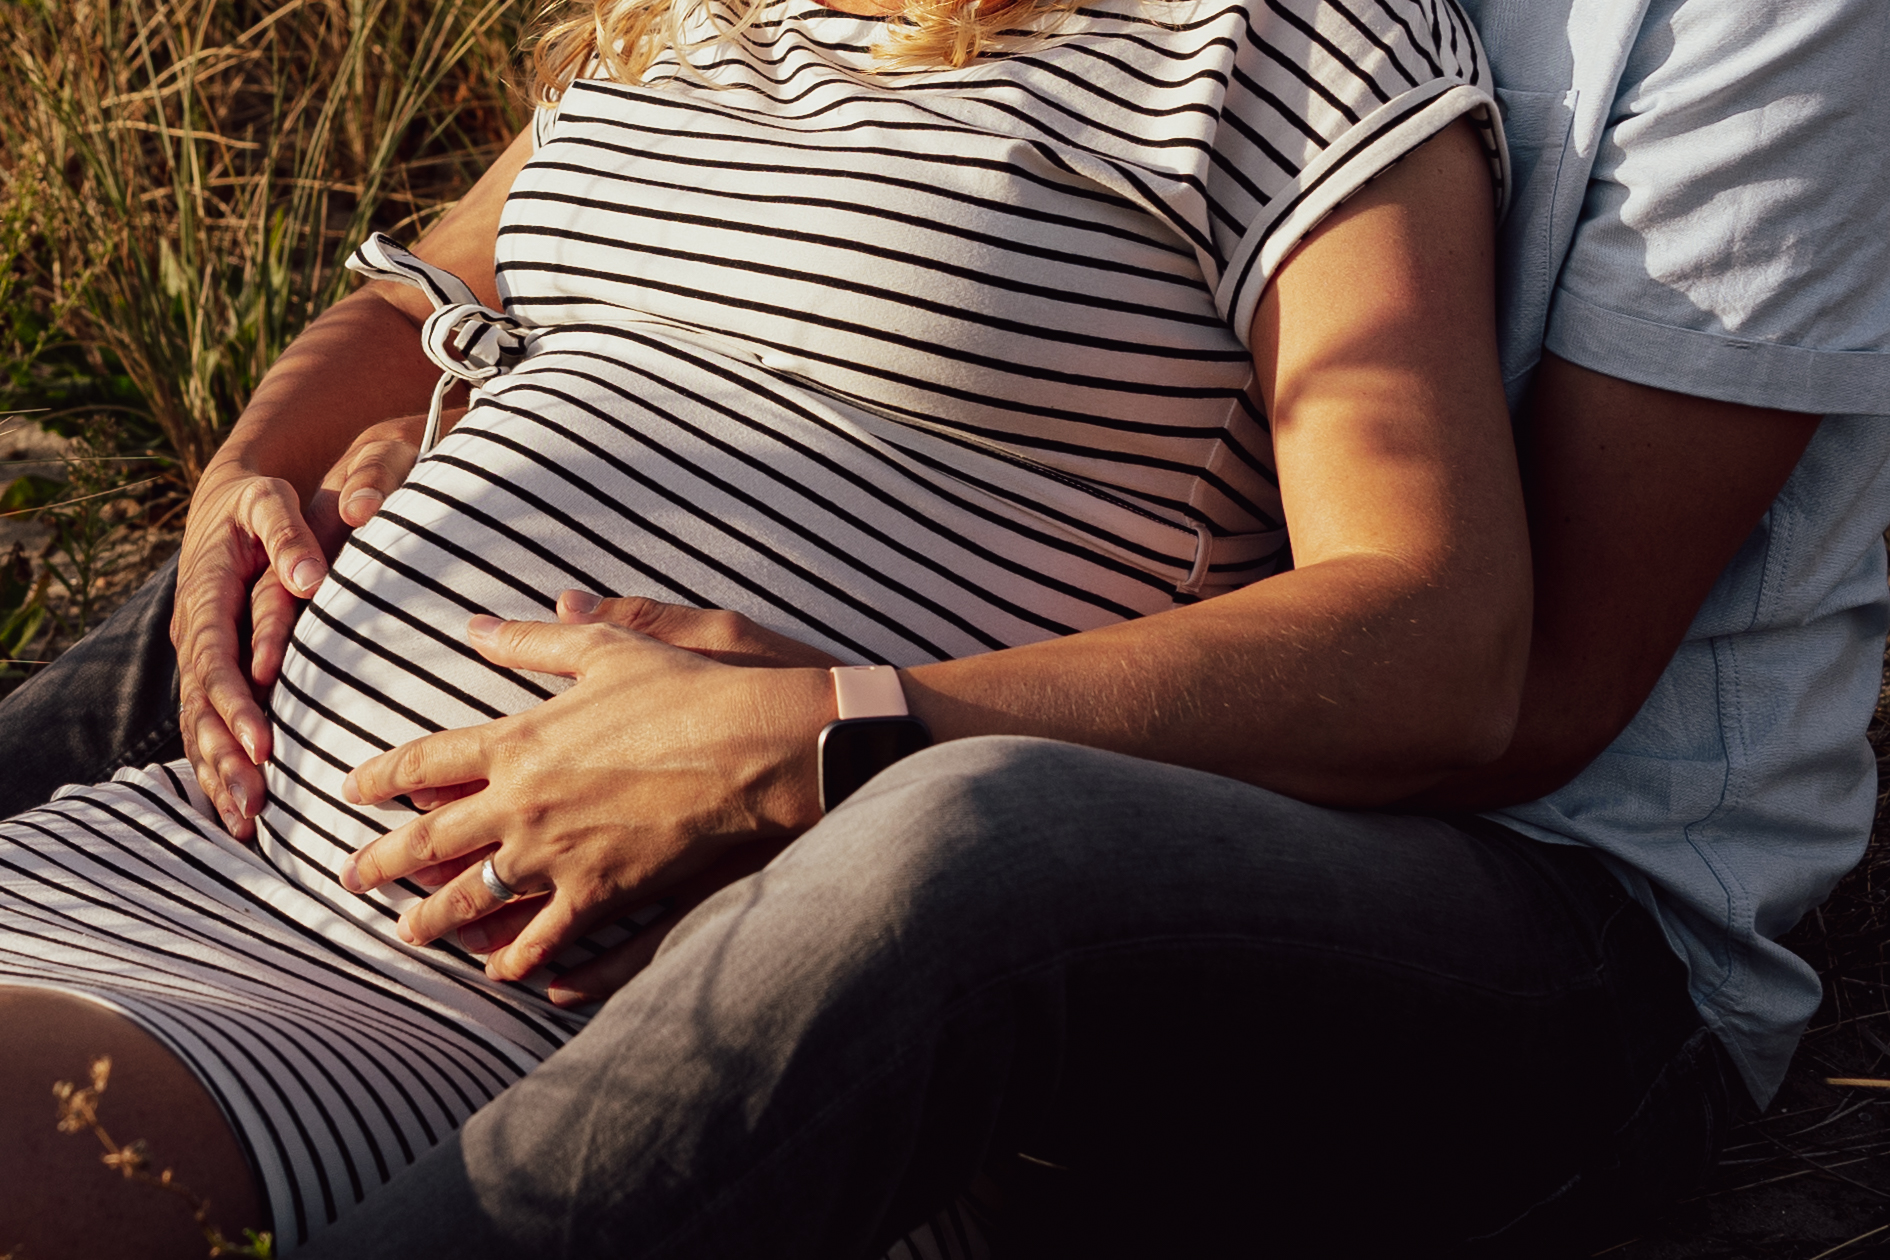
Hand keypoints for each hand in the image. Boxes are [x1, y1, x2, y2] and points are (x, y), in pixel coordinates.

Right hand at [173, 467, 333, 836]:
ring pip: (198, 725)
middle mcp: (193, 634)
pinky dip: (217, 767)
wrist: (230, 504)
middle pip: (201, 707)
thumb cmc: (259, 503)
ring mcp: (198, 656)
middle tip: (256, 803)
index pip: (216, 661)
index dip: (235, 706)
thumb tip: (308, 580)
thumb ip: (288, 536)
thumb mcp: (270, 502)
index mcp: (204, 596)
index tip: (263, 746)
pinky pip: (205, 726)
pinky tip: (238, 811)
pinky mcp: (210, 671)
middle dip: (225, 758)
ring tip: (246, 823)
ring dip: (219, 775)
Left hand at [336, 611, 833, 981]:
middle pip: (429, 841)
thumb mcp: (609, 646)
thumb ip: (536, 639)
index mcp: (517, 739)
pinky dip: (517, 959)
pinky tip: (499, 971)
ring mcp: (557, 856)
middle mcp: (521, 804)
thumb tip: (476, 625)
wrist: (752, 745)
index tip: (351, 791)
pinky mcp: (602, 894)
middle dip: (381, 862)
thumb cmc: (687, 687)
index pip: (423, 762)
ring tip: (407, 933)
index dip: (380, 778)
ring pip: (473, 899)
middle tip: (348, 879)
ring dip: (432, 918)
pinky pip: (543, 939)